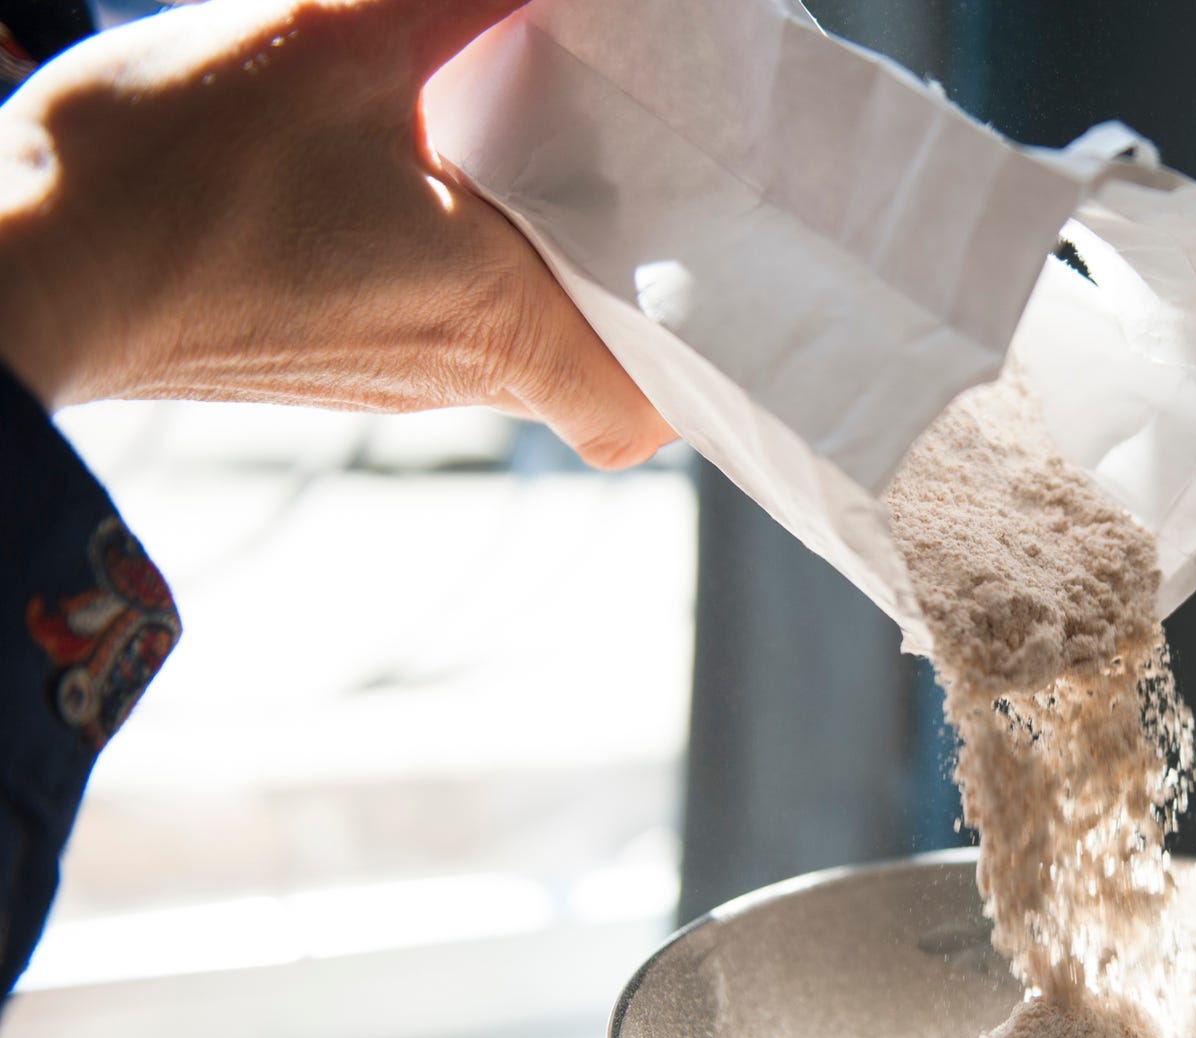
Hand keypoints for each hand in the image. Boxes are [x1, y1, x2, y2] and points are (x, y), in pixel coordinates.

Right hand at [0, 0, 671, 467]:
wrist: (19, 270)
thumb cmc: (170, 179)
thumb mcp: (330, 44)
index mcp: (494, 322)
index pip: (640, 412)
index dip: (688, 364)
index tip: (705, 279)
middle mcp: (452, 374)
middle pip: (588, 356)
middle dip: (622, 271)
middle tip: (634, 172)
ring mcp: (383, 376)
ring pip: (509, 330)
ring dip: (537, 253)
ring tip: (540, 151)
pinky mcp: (322, 356)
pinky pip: (431, 315)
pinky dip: (459, 255)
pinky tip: (431, 173)